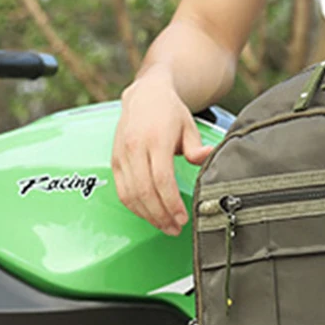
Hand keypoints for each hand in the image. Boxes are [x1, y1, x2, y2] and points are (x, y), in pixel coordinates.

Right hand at [112, 67, 212, 235]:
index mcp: (154, 139)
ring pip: (131, 195)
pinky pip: (122, 191)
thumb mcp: (190, 127)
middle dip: (161, 215)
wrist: (145, 96)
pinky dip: (135, 207)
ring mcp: (121, 155)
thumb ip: (197, 148)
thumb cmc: (170, 113)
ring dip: (148, 215)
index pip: (161, 180)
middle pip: (145, 191)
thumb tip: (210, 158)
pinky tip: (150, 215)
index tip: (183, 218)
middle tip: (176, 229)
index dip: (172, 203)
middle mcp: (134, 147)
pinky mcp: (115, 161)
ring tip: (165, 226)